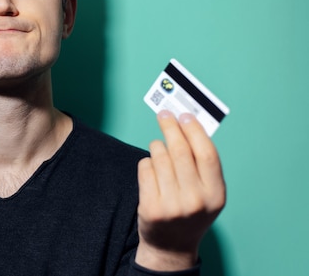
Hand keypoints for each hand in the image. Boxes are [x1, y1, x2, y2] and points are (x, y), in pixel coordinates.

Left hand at [135, 110, 225, 270]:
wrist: (171, 246)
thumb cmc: (190, 211)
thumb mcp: (208, 193)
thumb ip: (203, 164)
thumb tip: (189, 124)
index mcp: (216, 194)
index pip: (207, 154)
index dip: (195, 131)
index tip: (185, 115)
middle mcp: (196, 200)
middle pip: (181, 151)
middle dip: (171, 127)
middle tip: (164, 115)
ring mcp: (173, 205)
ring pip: (160, 157)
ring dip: (157, 147)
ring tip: (158, 150)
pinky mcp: (151, 207)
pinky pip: (145, 168)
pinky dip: (147, 163)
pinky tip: (151, 170)